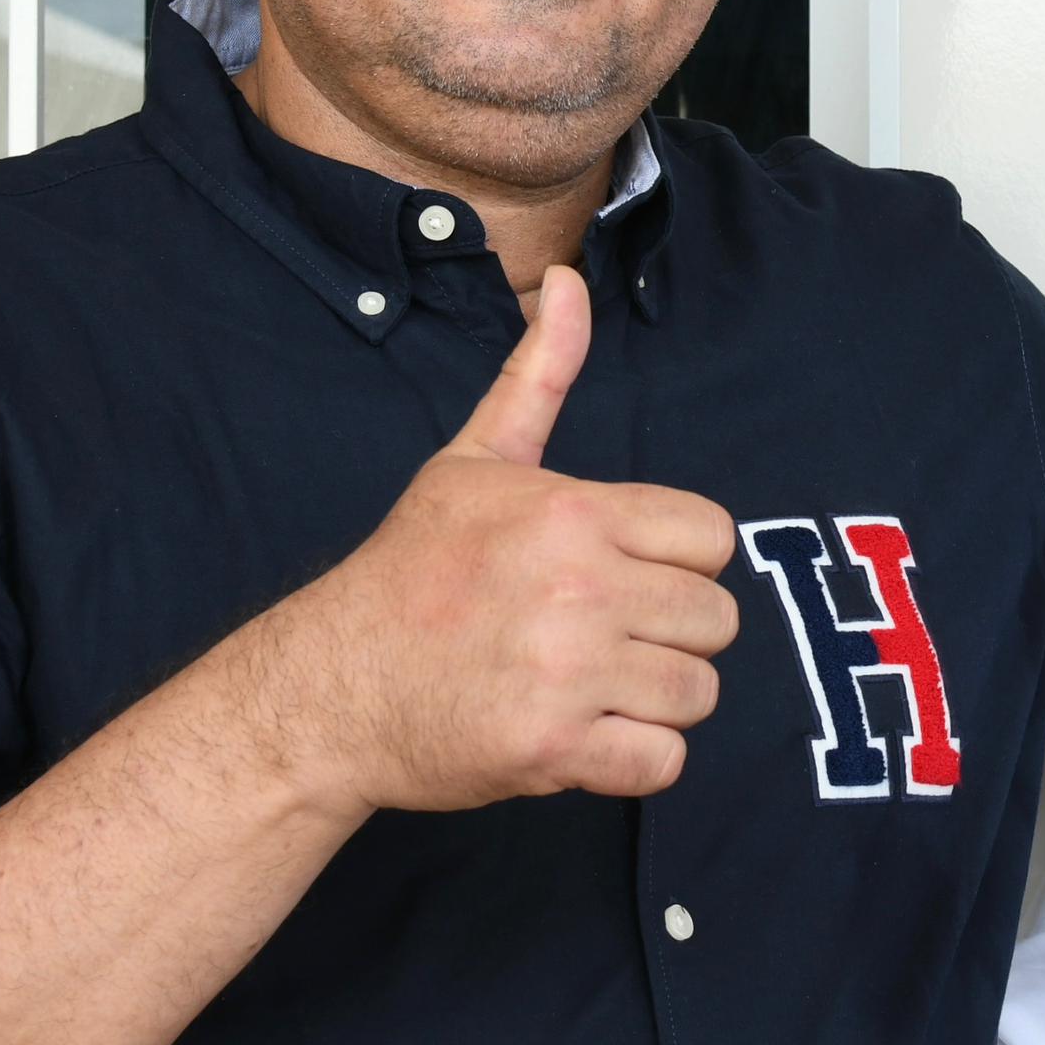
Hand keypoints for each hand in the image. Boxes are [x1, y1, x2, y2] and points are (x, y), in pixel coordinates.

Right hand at [253, 265, 740, 813]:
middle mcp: (579, 588)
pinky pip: (663, 763)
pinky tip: (583, 737)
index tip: (621, 576)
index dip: (676, 563)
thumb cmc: (412, 572)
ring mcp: (569, 672)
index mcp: (573, 514)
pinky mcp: (554, 749)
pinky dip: (634, 761)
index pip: (712, 539)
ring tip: (591, 687)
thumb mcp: (473, 461)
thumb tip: (566, 282)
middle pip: (716, 619)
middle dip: (669, 634)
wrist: (329, 687)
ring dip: (654, 700)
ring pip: (697, 692)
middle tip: (602, 640)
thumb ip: (538, 375)